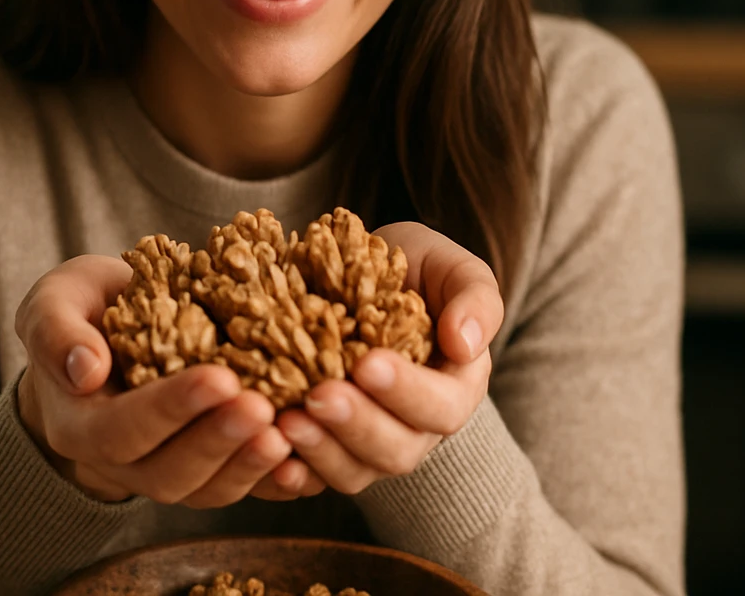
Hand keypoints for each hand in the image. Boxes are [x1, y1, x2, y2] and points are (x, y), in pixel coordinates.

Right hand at [14, 254, 309, 506]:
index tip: (217, 378)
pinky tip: (307, 460)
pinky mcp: (210, 470)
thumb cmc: (84, 311)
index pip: (122, 430)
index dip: (170, 409)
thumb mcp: (55, 303)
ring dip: (250, 465)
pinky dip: (275, 482)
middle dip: (218, 441)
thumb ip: (56, 331)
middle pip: (170, 473)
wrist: (109, 335)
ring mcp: (169, 472)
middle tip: (262, 406)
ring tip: (288, 431)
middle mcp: (124, 463)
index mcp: (81, 426)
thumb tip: (85, 368)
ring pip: (209, 490)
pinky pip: (243, 490)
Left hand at [274, 222, 501, 493]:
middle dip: (357, 426)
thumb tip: (465, 344)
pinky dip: (294, 472)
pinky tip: (270, 458)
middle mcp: (418, 429)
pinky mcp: (331, 450)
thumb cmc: (413, 272)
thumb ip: (473, 298)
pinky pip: (314, 477)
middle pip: (397, 451)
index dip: (407, 392)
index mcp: (456, 388)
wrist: (363, 277)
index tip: (367, 363)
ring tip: (286, 422)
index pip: (442, 407)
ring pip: (355, 472)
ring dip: (321, 451)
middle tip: (319, 395)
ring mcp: (372, 446)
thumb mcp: (449, 268)